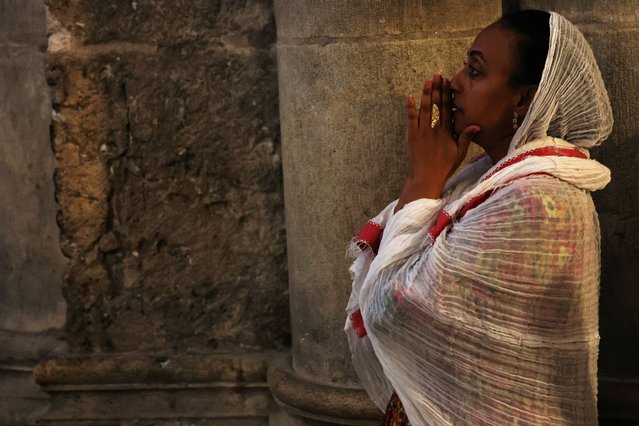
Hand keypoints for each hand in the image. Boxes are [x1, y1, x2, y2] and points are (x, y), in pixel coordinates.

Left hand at [395, 74, 479, 211]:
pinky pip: (411, 119)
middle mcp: (435, 129)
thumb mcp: (459, 153)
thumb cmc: (444, 166)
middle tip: (437, 76)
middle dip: (437, 89)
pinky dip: (410, 108)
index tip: (447, 83)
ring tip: (428, 81)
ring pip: (425, 109)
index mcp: (447, 132)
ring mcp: (422, 132)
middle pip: (437, 105)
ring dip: (426, 94)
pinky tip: (410, 97)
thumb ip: (466, 137)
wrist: (427, 177)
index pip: (448, 109)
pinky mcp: (412, 136)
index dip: (447, 95)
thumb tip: (477, 125)